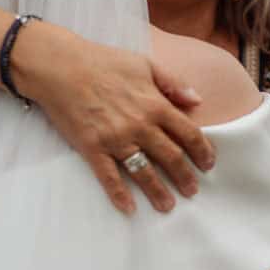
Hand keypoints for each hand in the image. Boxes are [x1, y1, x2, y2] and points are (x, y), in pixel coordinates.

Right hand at [16, 25, 215, 214]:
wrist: (61, 67)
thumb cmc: (103, 61)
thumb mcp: (144, 64)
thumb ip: (173, 82)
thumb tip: (198, 100)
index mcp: (155, 104)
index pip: (189, 134)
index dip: (202, 151)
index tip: (208, 164)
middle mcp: (140, 125)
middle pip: (171, 158)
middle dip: (185, 177)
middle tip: (192, 191)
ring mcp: (116, 139)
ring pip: (144, 172)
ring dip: (158, 192)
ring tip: (167, 205)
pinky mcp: (92, 148)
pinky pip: (109, 177)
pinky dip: (119, 195)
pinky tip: (129, 208)